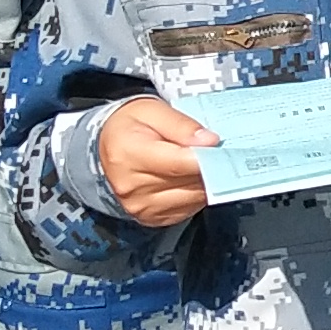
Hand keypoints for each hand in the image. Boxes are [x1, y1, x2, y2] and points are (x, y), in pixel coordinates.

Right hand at [94, 95, 218, 227]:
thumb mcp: (152, 111)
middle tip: (221, 153)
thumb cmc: (131, 125)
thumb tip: (211, 141)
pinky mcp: (150, 218)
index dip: (207, 157)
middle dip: (211, 168)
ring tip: (205, 164)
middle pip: (189, 182)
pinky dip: (196, 193)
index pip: (179, 163)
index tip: (223, 148)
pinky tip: (192, 178)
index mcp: (129, 155)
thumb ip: (181, 124)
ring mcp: (140, 207)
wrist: (107, 148)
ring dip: (206, 182)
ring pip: (193, 198)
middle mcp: (132, 187)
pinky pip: (188, 208)